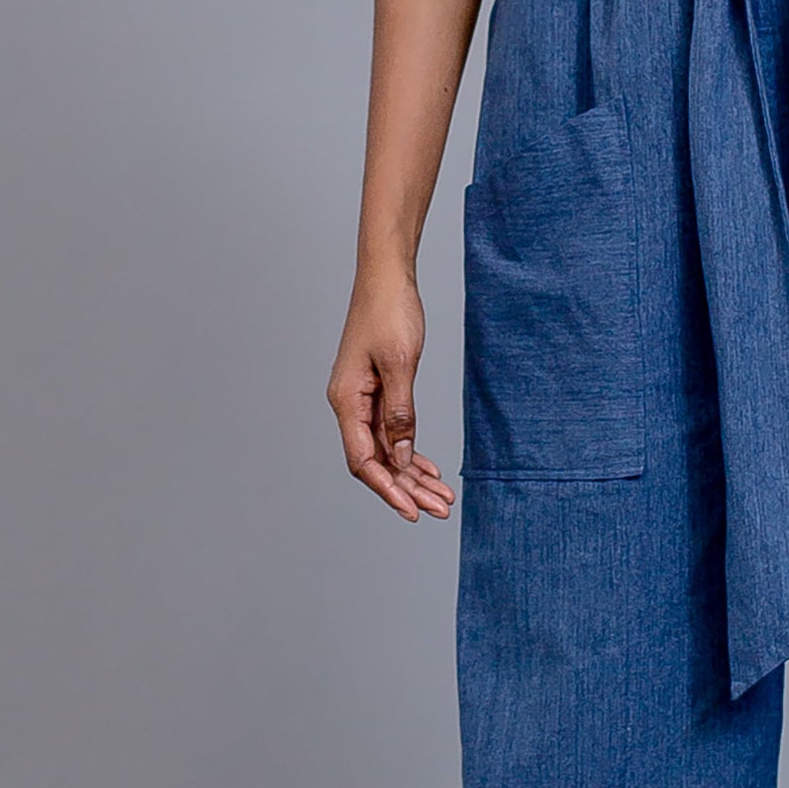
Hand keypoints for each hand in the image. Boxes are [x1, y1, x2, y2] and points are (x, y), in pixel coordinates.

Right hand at [328, 271, 454, 522]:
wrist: (386, 276)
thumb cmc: (390, 311)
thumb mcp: (401, 363)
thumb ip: (401, 413)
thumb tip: (402, 455)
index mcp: (347, 400)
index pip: (363, 460)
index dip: (388, 488)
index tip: (412, 511)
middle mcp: (350, 404)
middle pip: (376, 461)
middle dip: (407, 489)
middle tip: (440, 509)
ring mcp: (363, 400)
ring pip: (386, 450)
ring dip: (412, 475)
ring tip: (442, 496)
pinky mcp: (377, 391)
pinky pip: (391, 432)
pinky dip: (411, 452)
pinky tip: (429, 469)